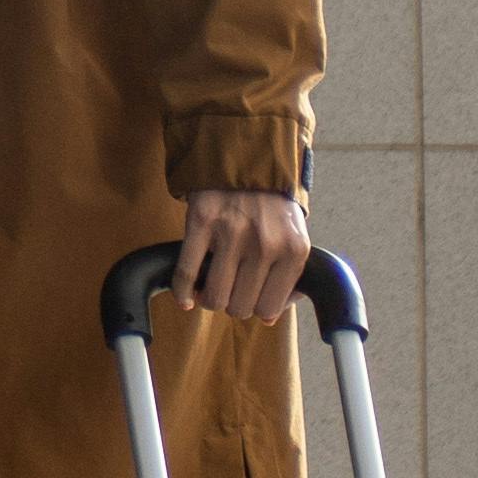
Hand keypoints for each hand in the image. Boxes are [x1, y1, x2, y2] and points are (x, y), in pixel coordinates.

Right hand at [174, 188, 312, 323]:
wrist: (251, 160)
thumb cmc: (273, 206)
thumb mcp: (295, 238)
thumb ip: (288, 277)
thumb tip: (269, 317)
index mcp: (293, 250)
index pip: (268, 308)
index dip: (256, 309)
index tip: (250, 299)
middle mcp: (265, 244)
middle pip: (239, 307)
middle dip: (232, 305)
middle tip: (231, 291)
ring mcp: (232, 234)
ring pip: (213, 297)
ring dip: (209, 299)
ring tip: (212, 288)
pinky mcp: (202, 223)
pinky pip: (186, 274)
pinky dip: (182, 292)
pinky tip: (186, 297)